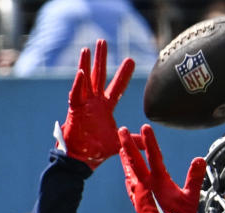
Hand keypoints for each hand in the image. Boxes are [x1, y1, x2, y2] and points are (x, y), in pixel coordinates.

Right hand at [59, 39, 134, 168]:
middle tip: (104, 41)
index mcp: (105, 107)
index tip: (132, 60)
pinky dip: (79, 83)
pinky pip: (76, 94)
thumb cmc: (97, 150)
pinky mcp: (74, 110)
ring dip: (86, 64)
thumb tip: (150, 140)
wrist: (82, 160)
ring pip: (85, 80)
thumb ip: (135, 140)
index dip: (123, 74)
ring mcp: (83, 104)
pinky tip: (82, 71)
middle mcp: (94, 102)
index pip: (117, 87)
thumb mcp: (120, 143)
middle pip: (99, 76)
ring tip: (87, 48)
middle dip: (101, 59)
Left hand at [118, 124, 206, 212]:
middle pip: (134, 161)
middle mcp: (146, 185)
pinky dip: (128, 177)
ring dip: (126, 159)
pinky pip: (130, 186)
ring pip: (129, 172)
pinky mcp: (137, 203)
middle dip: (127, 144)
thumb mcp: (191, 196)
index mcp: (159, 181)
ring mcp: (139, 194)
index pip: (154, 156)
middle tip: (120, 131)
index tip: (145, 127)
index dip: (150, 141)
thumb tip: (200, 159)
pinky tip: (128, 176)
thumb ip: (195, 177)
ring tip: (122, 149)